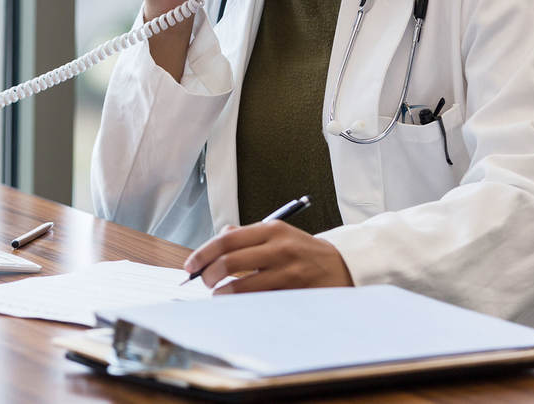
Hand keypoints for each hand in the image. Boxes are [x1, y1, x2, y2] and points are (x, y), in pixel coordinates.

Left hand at [183, 221, 353, 293]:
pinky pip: (260, 302)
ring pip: (243, 287)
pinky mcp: (295, 294)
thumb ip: (246, 235)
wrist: (342, 266)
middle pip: (230, 262)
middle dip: (209, 276)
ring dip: (223, 295)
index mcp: (271, 229)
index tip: (190, 266)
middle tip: (205, 283)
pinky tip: (239, 304)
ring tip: (219, 296)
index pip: (227, 240)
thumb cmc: (302, 251)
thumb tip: (216, 240)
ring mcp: (288, 272)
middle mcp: (279, 248)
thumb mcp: (278, 234)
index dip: (203, 254)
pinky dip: (244, 304)